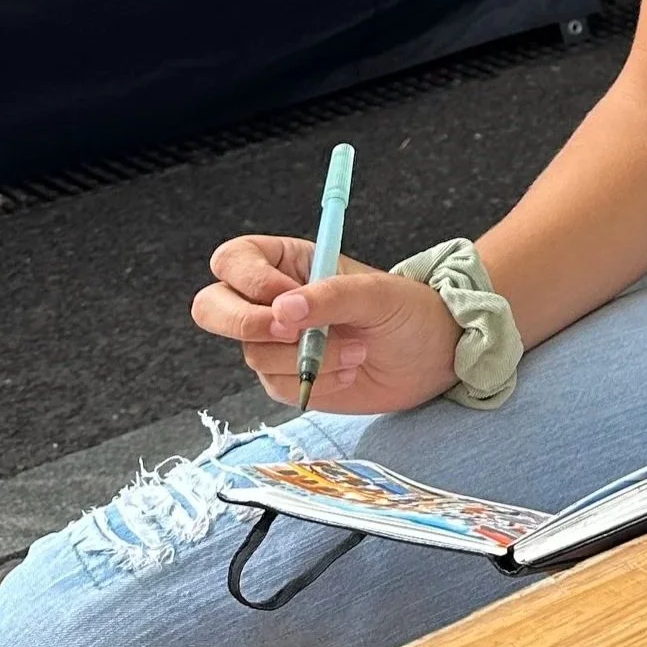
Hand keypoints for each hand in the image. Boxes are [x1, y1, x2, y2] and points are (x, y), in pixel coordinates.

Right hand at [192, 234, 463, 415]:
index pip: (233, 260)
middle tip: (294, 334)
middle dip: (246, 324)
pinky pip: (275, 386)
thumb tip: (282, 311)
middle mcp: (273, 299)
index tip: (288, 298)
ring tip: (357, 350)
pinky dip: (315, 383)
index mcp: (289, 262)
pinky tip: (349, 373)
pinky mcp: (286, 379)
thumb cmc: (411, 312)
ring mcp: (276, 341)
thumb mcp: (378, 294)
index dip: (249, 280)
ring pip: (252, 352)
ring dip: (305, 358)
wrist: (434, 359)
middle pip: (212, 306)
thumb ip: (332, 296)